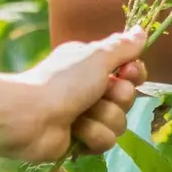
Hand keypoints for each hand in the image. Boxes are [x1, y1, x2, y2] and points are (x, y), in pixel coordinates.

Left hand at [0, 33, 147, 161]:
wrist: (29, 117)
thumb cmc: (63, 81)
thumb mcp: (97, 56)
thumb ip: (123, 46)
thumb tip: (142, 30)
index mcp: (93, 66)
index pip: (130, 72)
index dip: (134, 74)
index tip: (128, 72)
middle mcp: (92, 90)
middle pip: (128, 97)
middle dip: (117, 97)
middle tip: (100, 93)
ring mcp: (88, 117)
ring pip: (120, 121)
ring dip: (103, 117)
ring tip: (82, 115)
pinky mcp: (83, 141)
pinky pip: (106, 141)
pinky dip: (92, 135)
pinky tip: (76, 131)